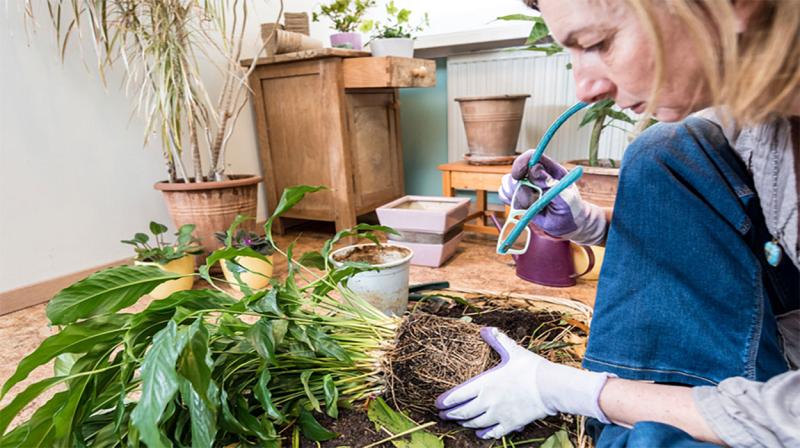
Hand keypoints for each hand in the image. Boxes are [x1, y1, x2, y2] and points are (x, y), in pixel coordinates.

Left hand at [435, 327, 611, 439]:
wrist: (550, 387)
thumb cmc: (530, 367)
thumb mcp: (512, 350)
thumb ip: (497, 340)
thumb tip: (485, 329)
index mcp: (484, 383)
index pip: (458, 395)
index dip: (445, 401)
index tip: (437, 404)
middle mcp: (488, 401)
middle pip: (463, 412)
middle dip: (451, 414)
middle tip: (443, 415)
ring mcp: (498, 414)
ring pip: (475, 423)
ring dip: (465, 423)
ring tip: (459, 422)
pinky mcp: (511, 424)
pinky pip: (493, 432)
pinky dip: (484, 434)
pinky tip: (480, 433)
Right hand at [498, 152, 607, 245]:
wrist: (568, 225)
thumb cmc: (571, 209)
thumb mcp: (565, 198)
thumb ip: (550, 184)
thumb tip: (534, 169)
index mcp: (550, 170)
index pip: (531, 157)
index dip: (522, 163)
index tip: (517, 176)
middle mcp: (536, 175)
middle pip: (516, 172)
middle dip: (520, 189)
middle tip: (531, 201)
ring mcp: (526, 185)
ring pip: (508, 183)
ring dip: (515, 197)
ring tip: (530, 208)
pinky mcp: (518, 197)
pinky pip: (504, 194)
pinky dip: (508, 201)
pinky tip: (521, 209)